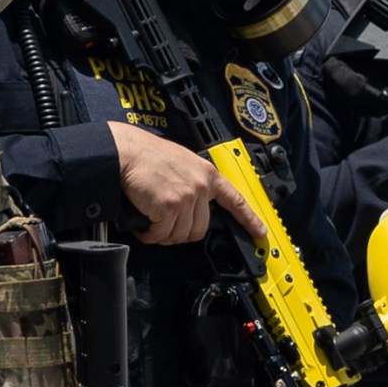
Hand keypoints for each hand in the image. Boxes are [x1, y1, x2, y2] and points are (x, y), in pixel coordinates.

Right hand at [110, 122, 262, 242]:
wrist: (127, 151)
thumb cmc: (147, 155)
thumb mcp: (182, 162)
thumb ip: (193, 182)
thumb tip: (193, 206)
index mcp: (207, 174)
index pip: (235, 200)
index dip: (249, 219)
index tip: (260, 232)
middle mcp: (200, 186)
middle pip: (200, 229)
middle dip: (181, 232)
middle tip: (165, 225)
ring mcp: (186, 196)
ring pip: (180, 235)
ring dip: (163, 234)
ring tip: (152, 220)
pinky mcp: (169, 206)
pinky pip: (161, 234)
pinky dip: (150, 234)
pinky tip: (144, 224)